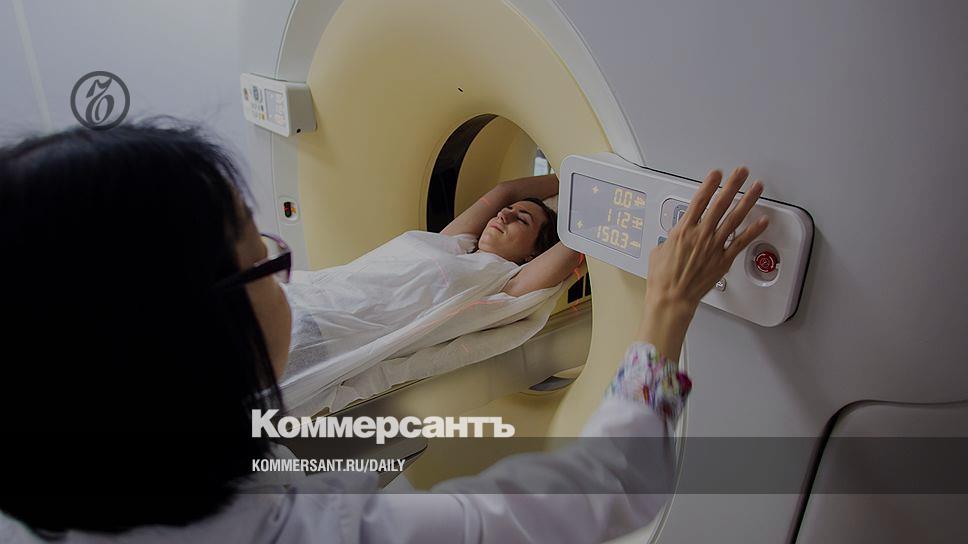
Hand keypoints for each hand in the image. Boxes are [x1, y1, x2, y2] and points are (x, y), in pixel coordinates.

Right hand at [637, 167, 768, 359]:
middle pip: (720, 203)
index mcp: (683, 230)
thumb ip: (670, 239)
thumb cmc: (663, 278)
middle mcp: (701, 234)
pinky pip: (741, 242)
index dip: (709, 184)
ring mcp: (714, 246)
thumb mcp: (659, 251)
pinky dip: (753, 231)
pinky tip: (763, 221)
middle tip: (741, 172)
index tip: (717, 174)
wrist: (672, 297)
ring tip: (756, 188)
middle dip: (732, 185)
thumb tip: (674, 237)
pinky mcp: (723, 260)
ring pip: (734, 218)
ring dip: (747, 201)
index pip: (699, 200)